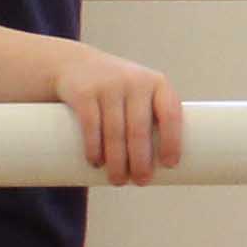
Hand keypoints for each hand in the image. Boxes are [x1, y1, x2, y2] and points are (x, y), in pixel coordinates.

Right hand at [52, 42, 182, 182]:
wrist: (75, 65)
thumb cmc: (119, 91)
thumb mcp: (140, 94)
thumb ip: (152, 120)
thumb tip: (163, 168)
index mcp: (157, 84)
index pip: (170, 114)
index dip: (171, 140)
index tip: (169, 164)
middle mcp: (135, 81)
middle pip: (139, 129)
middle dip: (141, 160)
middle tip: (141, 181)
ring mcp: (108, 85)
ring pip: (114, 131)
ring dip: (117, 161)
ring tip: (118, 180)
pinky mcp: (83, 92)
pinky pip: (90, 124)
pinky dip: (94, 147)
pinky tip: (96, 162)